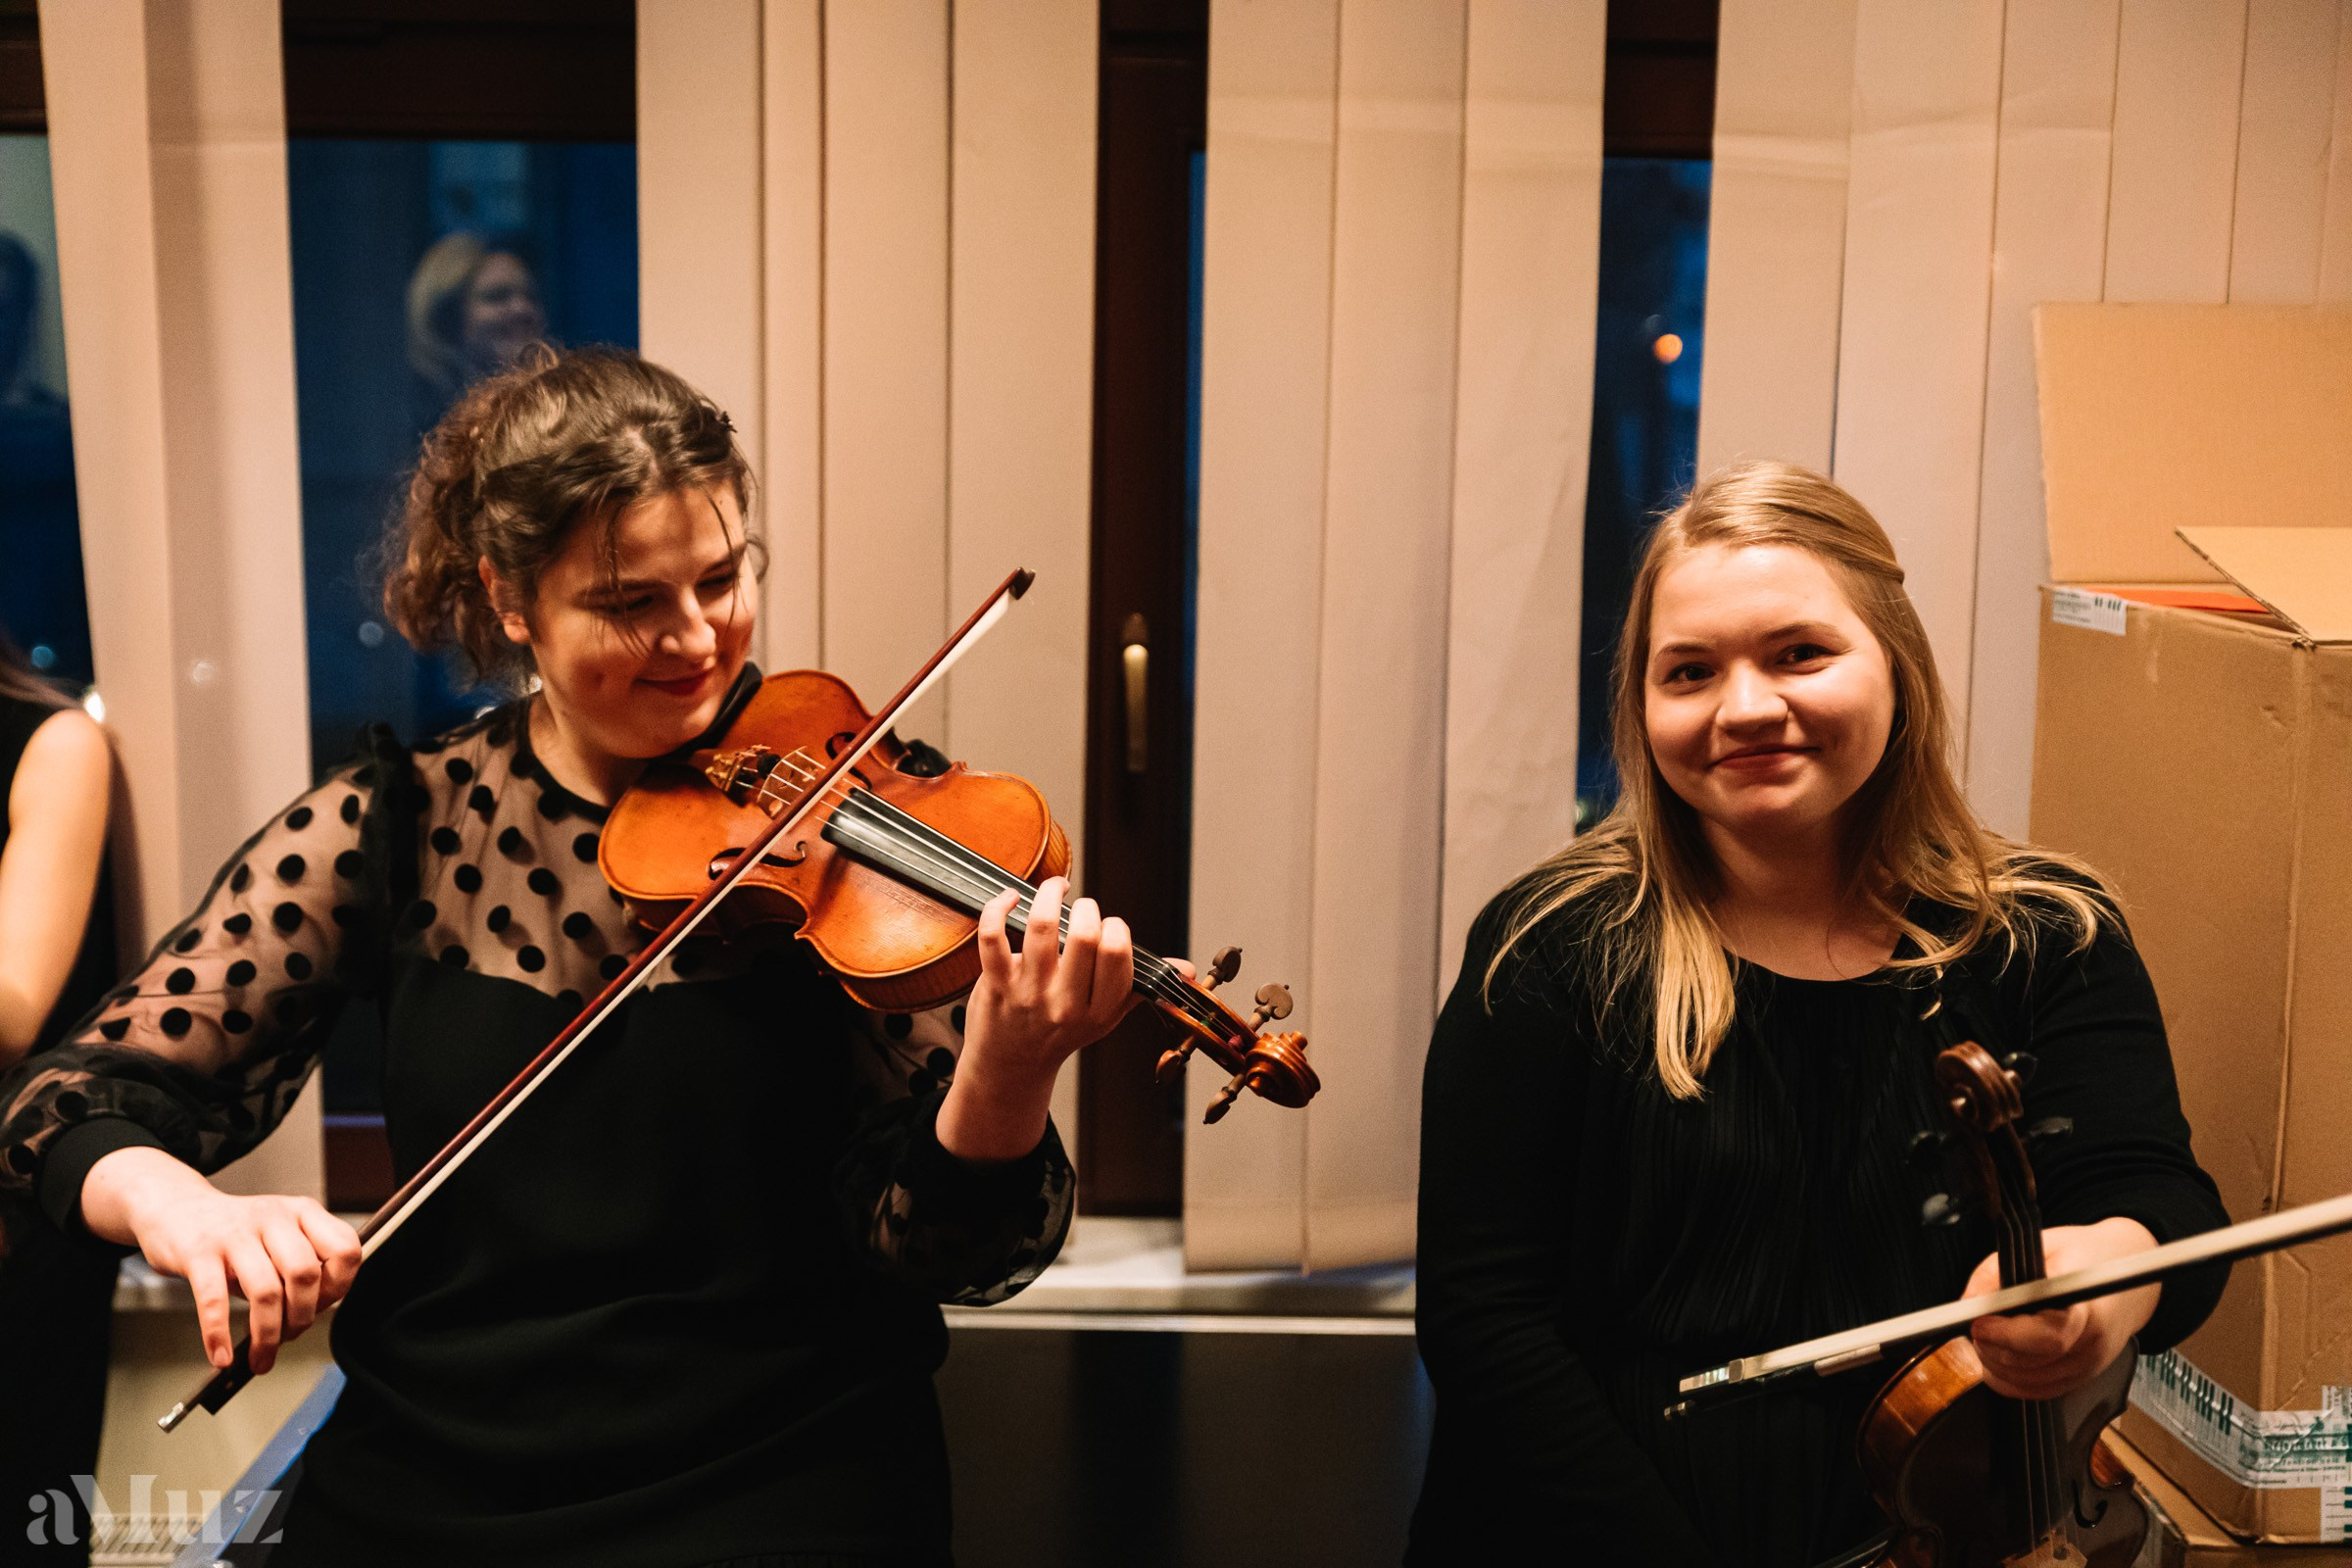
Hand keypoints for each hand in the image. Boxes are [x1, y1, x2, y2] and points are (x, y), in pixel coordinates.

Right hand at [82, 1146, 360, 1374]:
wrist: (174, 1206)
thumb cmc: (233, 1231)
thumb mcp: (278, 1234)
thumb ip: (298, 1267)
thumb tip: (309, 1317)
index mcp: (302, 1212)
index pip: (345, 1249)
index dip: (339, 1286)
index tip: (322, 1308)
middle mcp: (273, 1218)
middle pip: (305, 1274)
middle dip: (301, 1317)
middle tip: (289, 1337)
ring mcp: (235, 1234)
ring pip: (265, 1291)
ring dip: (267, 1335)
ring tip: (261, 1357)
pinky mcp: (199, 1252)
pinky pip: (213, 1299)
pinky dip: (218, 1334)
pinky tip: (220, 1355)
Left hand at [938, 877, 1134, 1163]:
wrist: (1011, 1067)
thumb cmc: (1061, 1033)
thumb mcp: (1106, 1015)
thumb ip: (1141, 986)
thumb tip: (1186, 971)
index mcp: (1100, 1009)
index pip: (1118, 954)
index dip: (1115, 928)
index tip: (1108, 926)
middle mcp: (1066, 1004)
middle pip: (1085, 936)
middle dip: (1087, 908)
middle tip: (1082, 908)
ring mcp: (1029, 994)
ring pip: (1042, 927)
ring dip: (1049, 894)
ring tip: (1055, 888)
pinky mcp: (996, 985)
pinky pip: (993, 936)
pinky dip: (999, 908)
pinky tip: (1010, 898)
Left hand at [1963, 1217, 2160, 1399]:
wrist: (2127, 1275)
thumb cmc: (2084, 1257)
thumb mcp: (2040, 1245)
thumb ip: (1998, 1271)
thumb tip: (1968, 1303)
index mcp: (2087, 1305)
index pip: (2049, 1336)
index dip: (2007, 1336)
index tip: (1979, 1323)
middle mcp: (2094, 1343)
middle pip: (2033, 1365)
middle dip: (1992, 1350)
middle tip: (1973, 1328)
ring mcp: (2090, 1366)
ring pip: (2031, 1384)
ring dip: (1996, 1366)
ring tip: (1985, 1339)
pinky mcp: (2083, 1379)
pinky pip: (2039, 1391)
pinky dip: (2011, 1380)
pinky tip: (1999, 1357)